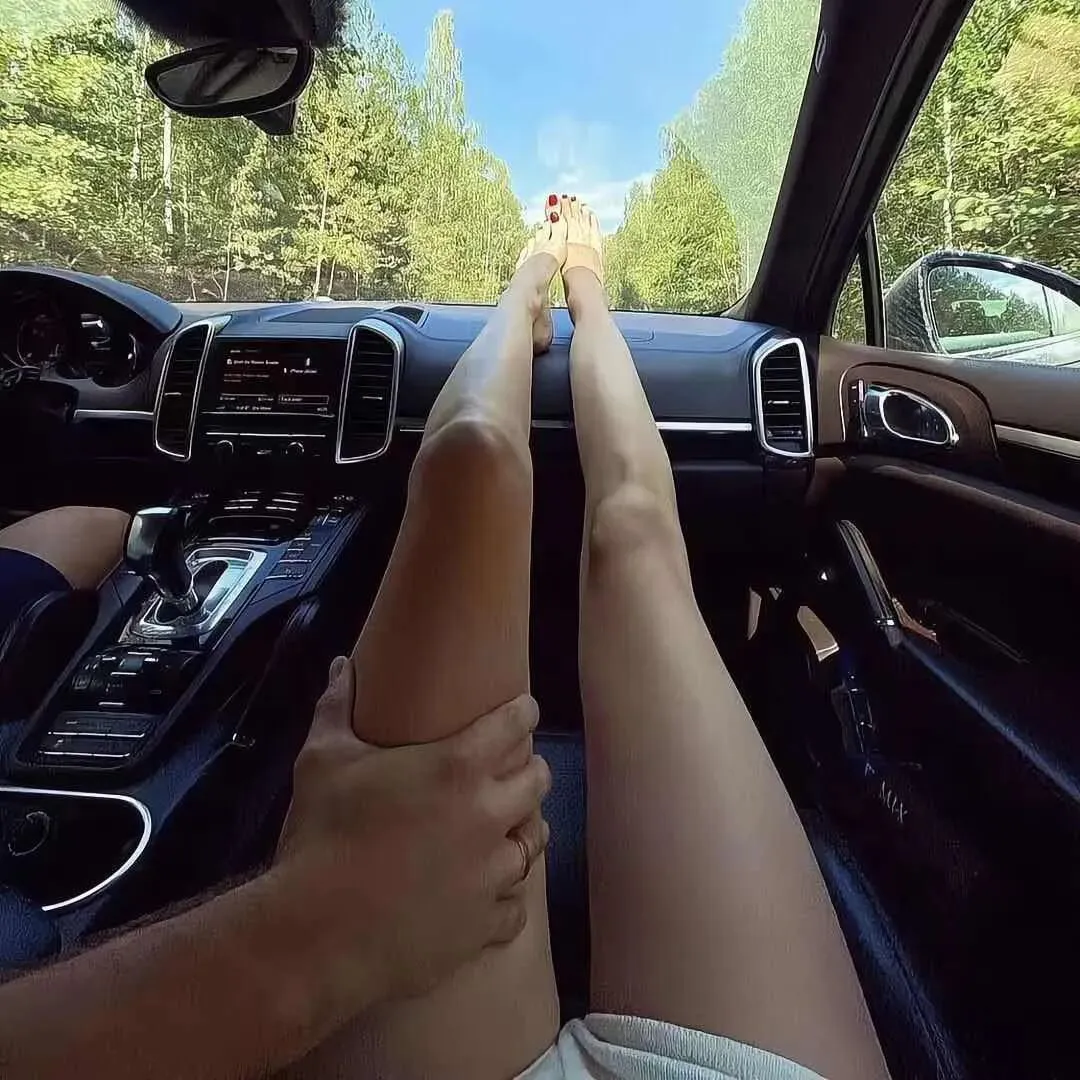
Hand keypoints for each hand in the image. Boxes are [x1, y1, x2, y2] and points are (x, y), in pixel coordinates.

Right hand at [272, 656, 551, 1012]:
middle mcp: (488, 815)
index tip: (521, 711)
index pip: (515, 724)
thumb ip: (338, 707)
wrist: (316, 935)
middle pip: (537, 780)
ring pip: (534, 842)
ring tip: (504, 828)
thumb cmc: (321, 836)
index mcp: (458, 767)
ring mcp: (492, 874)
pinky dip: (505, 895)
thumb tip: (341, 664)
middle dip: (528, 769)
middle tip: (511, 770)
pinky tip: (489, 891)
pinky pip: (515, 906)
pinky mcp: (484, 924)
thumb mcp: (323, 761)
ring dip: (521, 830)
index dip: (521, 712)